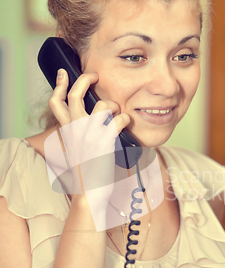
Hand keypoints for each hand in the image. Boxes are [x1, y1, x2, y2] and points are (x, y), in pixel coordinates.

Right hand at [45, 69, 129, 225]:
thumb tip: (94, 119)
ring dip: (114, 105)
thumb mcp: (78, 150)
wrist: (89, 194)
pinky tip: (126, 125)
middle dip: (85, 79)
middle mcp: (75, 131)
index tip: (64, 73)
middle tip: (95, 75)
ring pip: (101, 105)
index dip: (59, 85)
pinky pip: (118, 120)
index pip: (55, 103)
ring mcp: (89, 136)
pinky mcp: (104, 143)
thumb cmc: (88, 173)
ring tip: (118, 113)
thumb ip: (80, 134)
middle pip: (75, 95)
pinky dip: (125, 119)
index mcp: (67, 132)